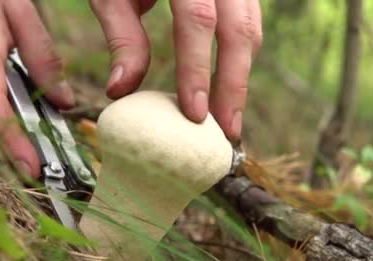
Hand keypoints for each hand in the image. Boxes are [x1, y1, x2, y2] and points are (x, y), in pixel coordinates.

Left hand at [90, 0, 261, 139]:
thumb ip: (122, 35)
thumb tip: (120, 91)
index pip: (197, 19)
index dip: (197, 68)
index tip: (194, 113)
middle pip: (239, 28)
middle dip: (233, 83)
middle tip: (225, 130)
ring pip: (252, 26)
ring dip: (243, 74)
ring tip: (230, 117)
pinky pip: (249, 20)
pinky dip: (241, 56)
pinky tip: (230, 85)